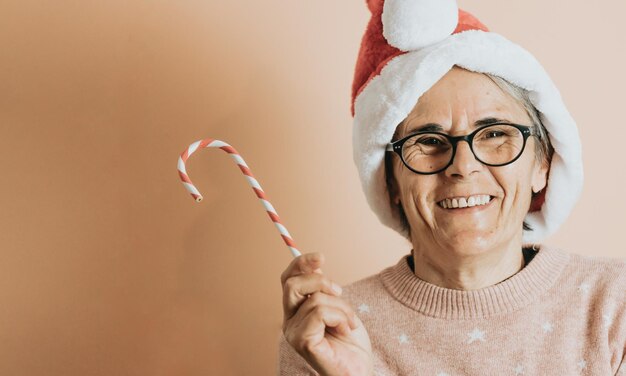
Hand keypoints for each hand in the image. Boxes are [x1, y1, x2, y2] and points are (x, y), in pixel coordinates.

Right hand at [281, 253, 372, 375]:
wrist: (360, 369)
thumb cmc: (350, 341)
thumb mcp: (338, 306)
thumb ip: (323, 289)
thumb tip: (317, 261)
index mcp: (295, 311)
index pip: (288, 279)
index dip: (301, 263)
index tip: (321, 257)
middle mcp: (289, 321)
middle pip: (292, 284)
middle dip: (321, 281)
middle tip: (340, 292)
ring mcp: (293, 333)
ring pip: (315, 299)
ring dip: (341, 307)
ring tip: (349, 323)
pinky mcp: (302, 342)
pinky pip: (320, 313)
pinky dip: (340, 317)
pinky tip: (346, 330)